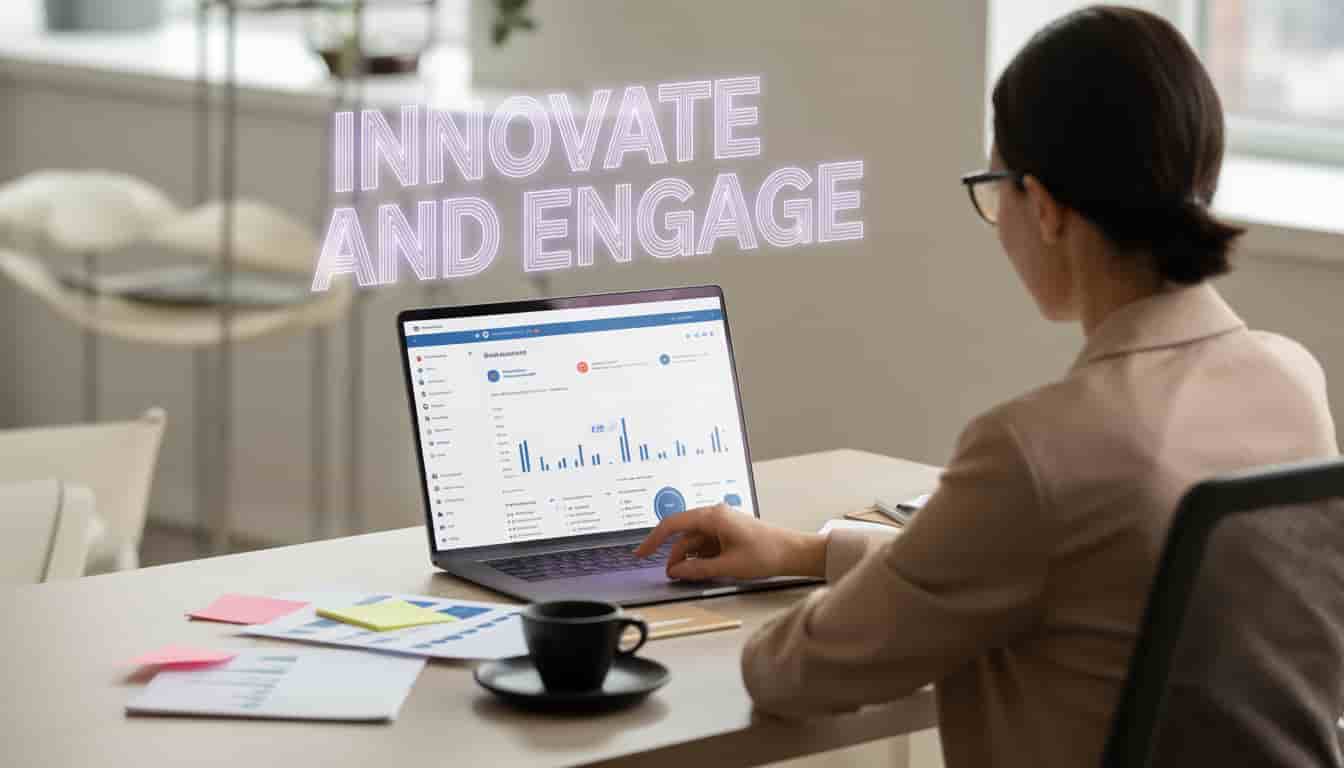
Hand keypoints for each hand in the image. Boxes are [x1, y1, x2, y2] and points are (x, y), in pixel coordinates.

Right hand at [633, 504, 826, 580]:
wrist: (794, 552)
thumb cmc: (765, 554)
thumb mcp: (727, 566)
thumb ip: (697, 569)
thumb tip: (674, 571)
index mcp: (712, 516)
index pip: (673, 524)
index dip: (653, 539)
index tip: (640, 554)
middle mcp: (715, 516)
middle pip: (683, 536)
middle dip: (675, 556)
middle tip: (672, 577)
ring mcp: (722, 525)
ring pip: (695, 542)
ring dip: (689, 559)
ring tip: (690, 577)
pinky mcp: (728, 533)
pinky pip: (707, 545)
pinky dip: (701, 558)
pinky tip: (703, 571)